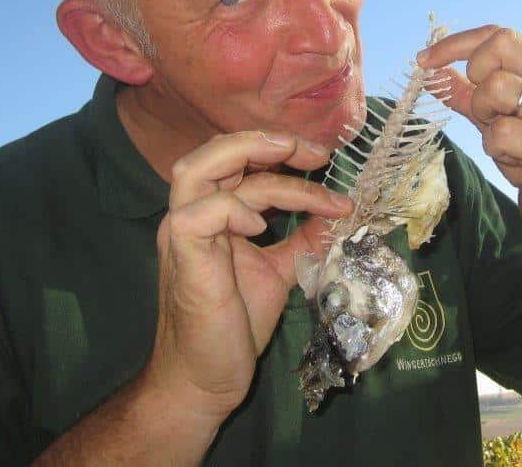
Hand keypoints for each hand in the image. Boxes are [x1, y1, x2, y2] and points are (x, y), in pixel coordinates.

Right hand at [141, 130, 351, 419]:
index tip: (324, 161)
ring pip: (199, 169)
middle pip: (213, 151)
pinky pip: (201, 213)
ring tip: (298, 164)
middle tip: (316, 154)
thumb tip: (339, 215)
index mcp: (212, 213)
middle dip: (266, 141)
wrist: (205, 378)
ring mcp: (181, 233)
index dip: (278, 151)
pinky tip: (261, 226)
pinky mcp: (183, 256)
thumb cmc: (234, 324)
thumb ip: (303, 240)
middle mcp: (191, 214)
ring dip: (252, 159)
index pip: (236, 161)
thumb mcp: (279, 270)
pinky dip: (234, 208)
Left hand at [417, 25, 521, 245]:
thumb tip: (434, 70)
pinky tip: (512, 160)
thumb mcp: (498, 118)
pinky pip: (503, 132)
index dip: (455, 44)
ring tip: (499, 138)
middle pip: (502, 44)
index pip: (498, 35)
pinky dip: (494, 147)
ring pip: (498, 87)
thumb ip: (469, 93)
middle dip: (474, 72)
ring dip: (484, 115)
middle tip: (480, 107)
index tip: (425, 61)